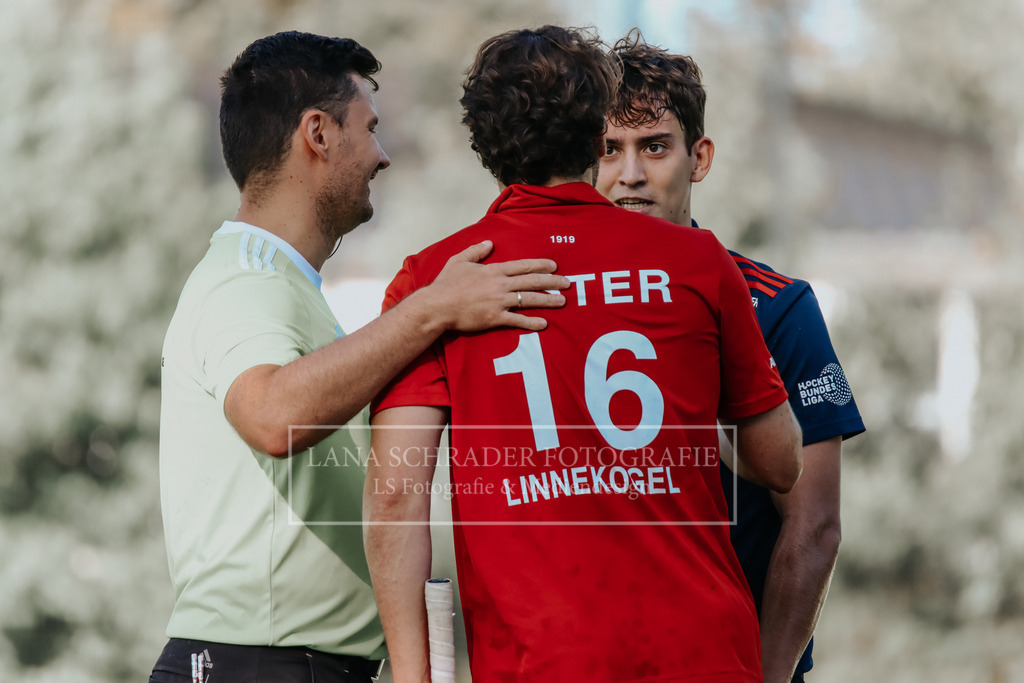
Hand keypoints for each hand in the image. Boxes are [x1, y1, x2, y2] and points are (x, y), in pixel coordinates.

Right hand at [428, 240, 568, 331]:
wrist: (437, 305)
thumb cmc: (446, 284)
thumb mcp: (459, 260)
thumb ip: (475, 251)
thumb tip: (488, 243)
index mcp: (493, 270)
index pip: (522, 266)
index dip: (540, 265)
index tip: (554, 266)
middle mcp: (500, 285)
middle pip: (532, 281)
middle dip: (552, 281)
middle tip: (567, 283)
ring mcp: (499, 302)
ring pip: (529, 299)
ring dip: (548, 300)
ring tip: (562, 301)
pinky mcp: (495, 318)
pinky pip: (518, 320)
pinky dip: (532, 322)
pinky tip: (544, 323)